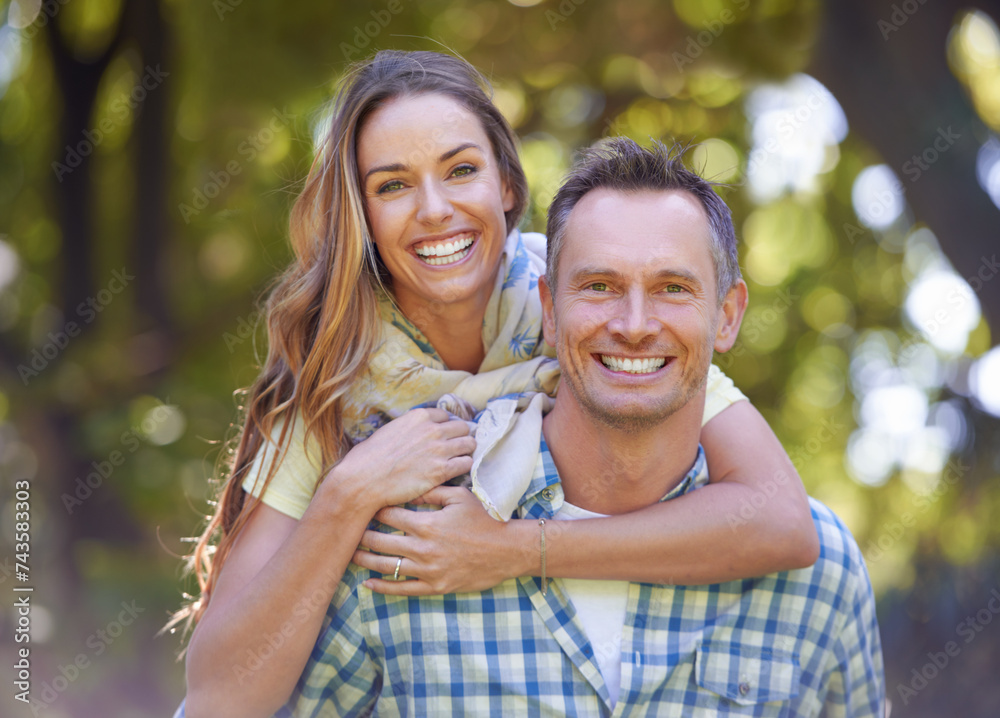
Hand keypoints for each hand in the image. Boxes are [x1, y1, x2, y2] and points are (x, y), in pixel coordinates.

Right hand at [322, 408, 474, 512]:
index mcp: (419, 417)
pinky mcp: (442, 471)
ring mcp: (440, 450)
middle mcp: (433, 430)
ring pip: (469, 443)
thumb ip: (407, 429)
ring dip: (465, 450)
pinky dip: (464, 466)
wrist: (364, 480)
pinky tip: (457, 471)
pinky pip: (467, 463)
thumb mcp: (388, 431)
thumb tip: (411, 433)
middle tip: (455, 447)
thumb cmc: (368, 458)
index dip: (444, 426)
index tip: (443, 436)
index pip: (445, 416)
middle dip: (459, 436)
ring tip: (459, 458)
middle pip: (461, 427)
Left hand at [352, 486, 522, 594]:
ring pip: (386, 567)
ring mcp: (428, 570)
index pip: (389, 515)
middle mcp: (423, 548)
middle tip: (347, 531)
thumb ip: (430, 492)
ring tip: (350, 555)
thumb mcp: (458, 497)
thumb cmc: (483, 519)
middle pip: (381, 542)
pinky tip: (368, 583)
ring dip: (365, 561)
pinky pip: (402, 589)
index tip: (361, 506)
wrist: (506, 550)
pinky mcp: (434, 586)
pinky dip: (382, 587)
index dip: (372, 510)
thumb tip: (406, 488)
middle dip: (361, 536)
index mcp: (427, 523)